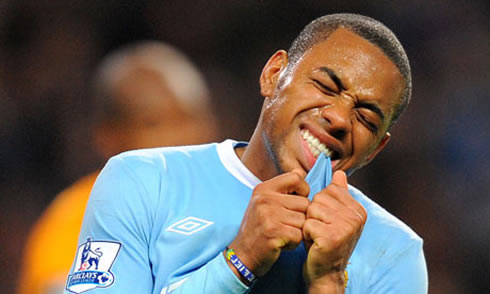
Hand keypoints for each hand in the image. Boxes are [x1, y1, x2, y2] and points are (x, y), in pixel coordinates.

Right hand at [227, 169, 309, 277]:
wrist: (242, 254)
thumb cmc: (258, 227)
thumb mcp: (264, 202)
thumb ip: (282, 188)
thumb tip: (301, 172)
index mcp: (264, 188)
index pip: (297, 178)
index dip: (303, 191)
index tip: (295, 203)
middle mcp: (265, 199)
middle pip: (304, 202)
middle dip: (301, 216)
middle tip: (286, 225)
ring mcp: (269, 216)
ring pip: (303, 220)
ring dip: (297, 231)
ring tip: (283, 233)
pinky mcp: (274, 233)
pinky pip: (299, 235)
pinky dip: (294, 243)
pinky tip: (282, 243)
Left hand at [303, 170, 366, 291]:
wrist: (326, 272)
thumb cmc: (326, 241)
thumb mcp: (335, 216)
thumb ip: (338, 194)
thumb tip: (340, 173)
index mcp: (358, 209)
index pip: (330, 190)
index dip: (321, 204)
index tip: (327, 220)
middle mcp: (356, 217)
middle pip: (319, 198)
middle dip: (313, 214)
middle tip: (321, 230)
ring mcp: (346, 227)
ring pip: (312, 209)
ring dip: (309, 223)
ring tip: (317, 236)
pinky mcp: (332, 238)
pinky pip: (308, 224)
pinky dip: (306, 234)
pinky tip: (314, 244)